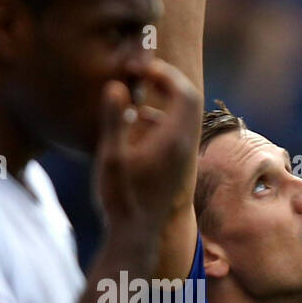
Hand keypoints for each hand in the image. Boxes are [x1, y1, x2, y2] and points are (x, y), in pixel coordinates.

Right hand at [95, 59, 201, 232]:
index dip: (163, 72)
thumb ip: (114, 119)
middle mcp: (184, 145)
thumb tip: (116, 84)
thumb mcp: (112, 157)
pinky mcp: (177, 164)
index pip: (183, 91)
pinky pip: (178, 128)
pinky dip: (162, 114)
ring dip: (165, 96)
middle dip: (167, 79)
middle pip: (189, 98)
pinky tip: (138, 119)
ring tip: (137, 91)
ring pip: (185, 114)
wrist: (135, 234)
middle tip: (140, 73)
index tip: (138, 68)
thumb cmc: (121, 197)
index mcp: (173, 138)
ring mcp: (183, 156)